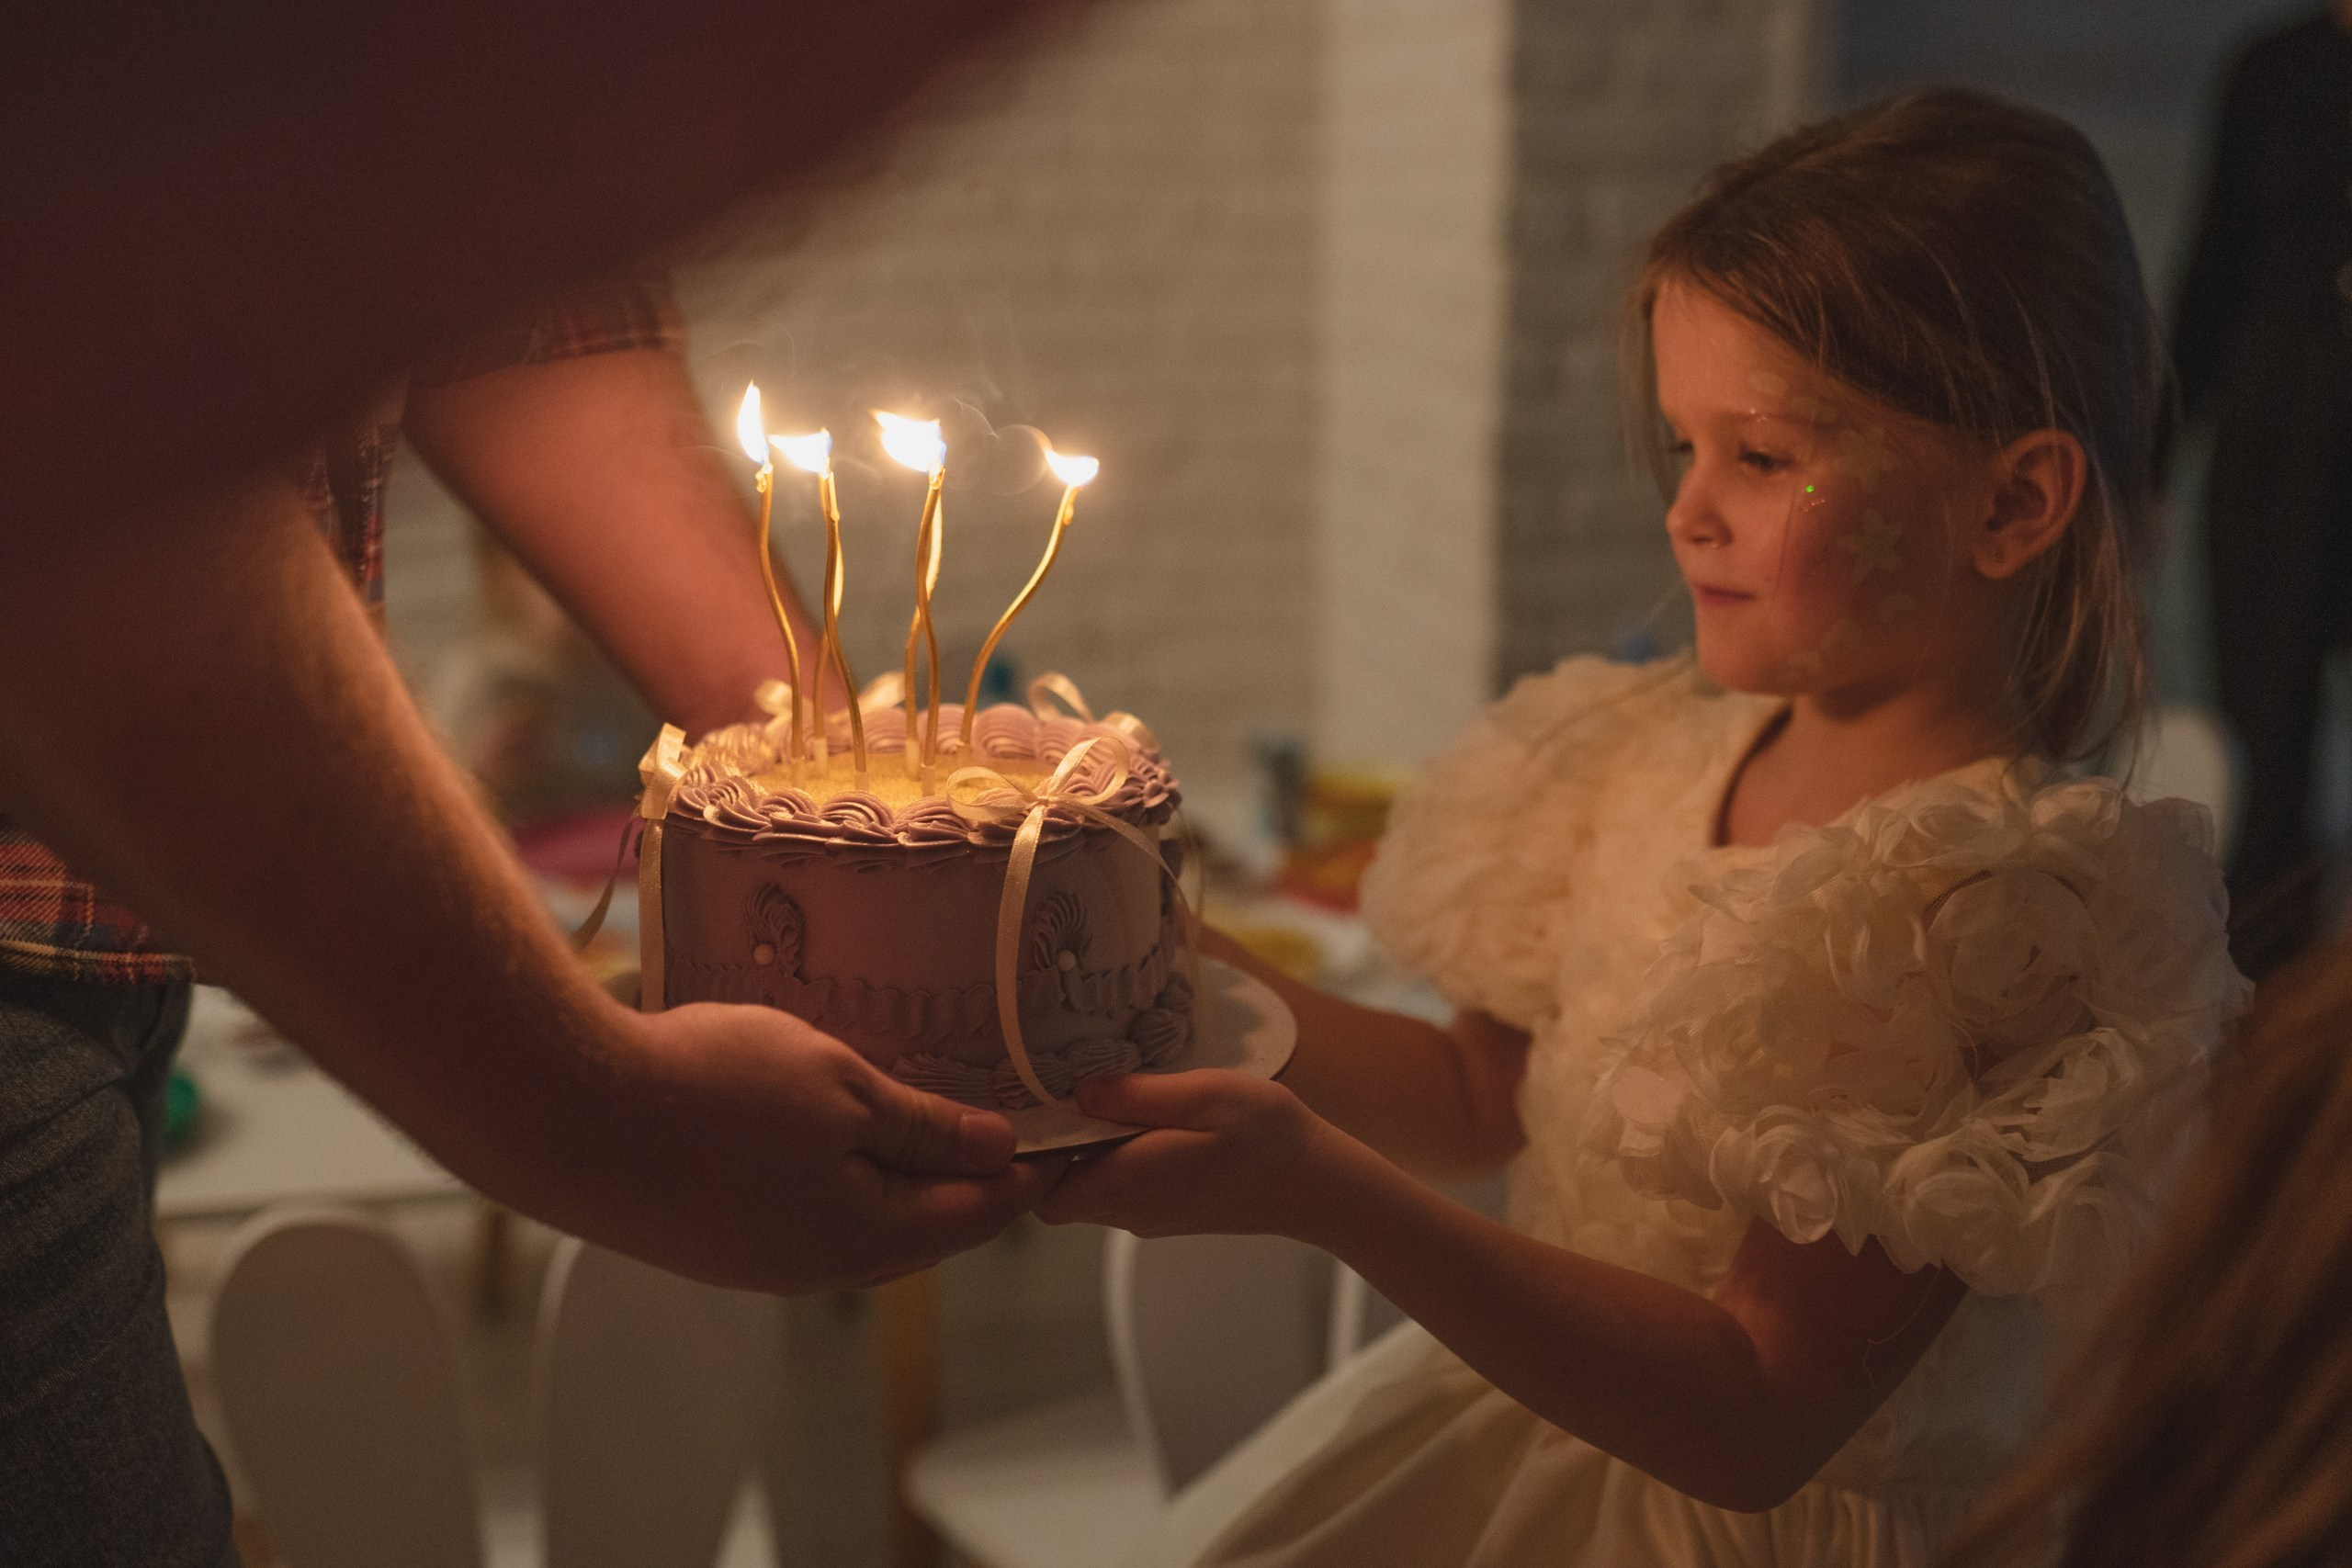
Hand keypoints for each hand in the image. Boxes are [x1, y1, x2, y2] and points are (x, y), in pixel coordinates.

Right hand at [551, 999, 1065, 1292]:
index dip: (1028, 1173)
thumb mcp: (840, 1084)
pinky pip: (800, 1209)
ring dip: (895, 1171)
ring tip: (925, 1113)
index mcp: (865, 1238)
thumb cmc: (708, 1089)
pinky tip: (830, 1128)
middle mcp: (815, 1266)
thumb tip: (998, 1151)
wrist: (567, 1113)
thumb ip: (925, 1125)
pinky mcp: (711, 1239)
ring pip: (857, 1217)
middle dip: (965, 1176)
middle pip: (920, 1224)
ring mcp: (757, 1260)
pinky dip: (834, 1172)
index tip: (1069, 1142)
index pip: (977, 1213)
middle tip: (1006, 1122)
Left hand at [1034, 1070, 1347, 1239]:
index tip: (1037, 1110)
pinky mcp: (1171, 1213)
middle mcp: (1132, 1212)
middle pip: (1061, 1193)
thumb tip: (1078, 1092)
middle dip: (1054, 1151)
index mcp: (1132, 1183)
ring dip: (1087, 1153)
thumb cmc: (1268, 1136)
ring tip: (1103, 1098)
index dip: (1031, 1159)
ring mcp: (1152, 1218)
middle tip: (1062, 1092)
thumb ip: (1137, 1096)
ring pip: (1090, 1192)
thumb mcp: (1205, 1095)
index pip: (1044, 1194)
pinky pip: (1121, 1191)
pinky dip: (1115, 1161)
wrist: (1320, 1187)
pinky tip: (1139, 1120)